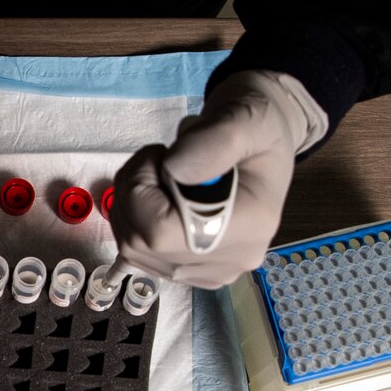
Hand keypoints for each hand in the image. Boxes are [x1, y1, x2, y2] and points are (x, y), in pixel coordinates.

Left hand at [111, 69, 313, 287]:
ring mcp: (212, 271)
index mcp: (250, 224)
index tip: (159, 155)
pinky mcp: (194, 271)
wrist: (260, 142)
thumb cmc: (256, 127)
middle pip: (143, 243)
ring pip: (133, 250)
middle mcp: (233, 259)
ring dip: (131, 206)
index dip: (140, 191)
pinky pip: (140, 255)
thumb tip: (173, 170)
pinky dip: (135, 221)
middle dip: (133, 194)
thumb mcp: (243, 119)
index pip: (162, 231)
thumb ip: (212, 142)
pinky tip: (160, 198)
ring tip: (161, 176)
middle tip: (159, 160)